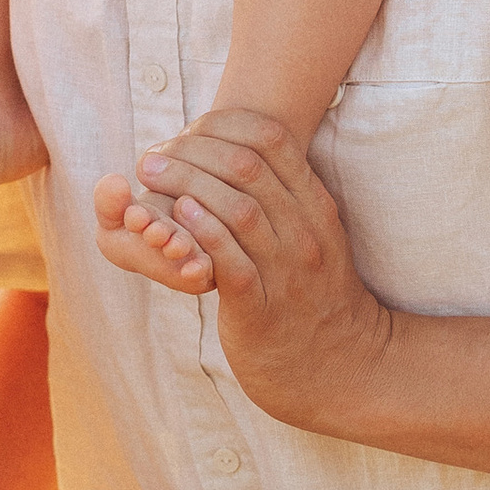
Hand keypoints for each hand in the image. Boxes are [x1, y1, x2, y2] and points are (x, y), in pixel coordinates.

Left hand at [93, 110, 396, 434]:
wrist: (339, 365)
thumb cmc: (312, 295)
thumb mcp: (314, 236)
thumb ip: (286, 197)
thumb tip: (242, 152)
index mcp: (316, 207)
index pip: (273, 140)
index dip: (224, 124)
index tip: (189, 128)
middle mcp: (305, 233)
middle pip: (248, 168)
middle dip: (194, 150)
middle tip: (153, 152)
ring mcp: (286, 270)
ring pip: (238, 209)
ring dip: (187, 184)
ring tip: (150, 175)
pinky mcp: (260, 308)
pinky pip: (232, 260)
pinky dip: (203, 232)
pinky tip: (176, 216)